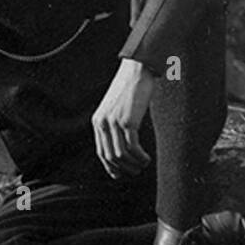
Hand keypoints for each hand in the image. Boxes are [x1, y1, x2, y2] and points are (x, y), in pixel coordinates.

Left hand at [92, 58, 155, 179]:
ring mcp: (114, 122)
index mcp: (98, 120)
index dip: (110, 166)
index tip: (120, 175)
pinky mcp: (128, 121)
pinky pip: (132, 147)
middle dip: (124, 168)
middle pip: (110, 156)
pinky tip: (146, 158)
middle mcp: (103, 123)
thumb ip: (116, 122)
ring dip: (134, 164)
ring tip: (144, 164)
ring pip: (121, 154)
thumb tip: (124, 141)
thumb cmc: (131, 86)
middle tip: (136, 171)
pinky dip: (140, 157)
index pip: (101, 151)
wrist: (137, 70)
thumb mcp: (117, 106)